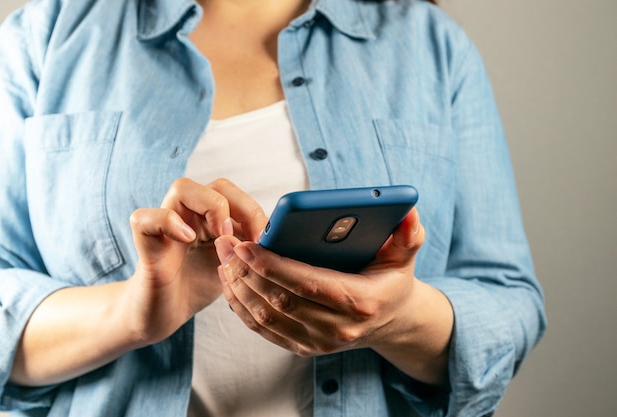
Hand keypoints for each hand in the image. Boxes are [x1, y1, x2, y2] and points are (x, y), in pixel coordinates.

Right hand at [124, 178, 266, 345]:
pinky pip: (145, 217)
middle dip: (240, 208)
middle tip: (245, 240)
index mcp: (211, 216)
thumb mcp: (234, 264)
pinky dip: (168, 222)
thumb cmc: (198, 286)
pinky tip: (188, 240)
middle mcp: (189, 214)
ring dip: (210, 208)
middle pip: (217, 185)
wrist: (163, 314)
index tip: (263, 241)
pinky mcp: (145, 242)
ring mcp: (165, 225)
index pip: (236, 193)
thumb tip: (279, 237)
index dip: (253, 211)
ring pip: (182, 188)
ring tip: (221, 238)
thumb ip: (251, 247)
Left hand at [216, 208, 452, 384]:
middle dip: (247, 271)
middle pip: (281, 301)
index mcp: (360, 302)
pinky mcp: (304, 348)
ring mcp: (319, 343)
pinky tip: (230, 283)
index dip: (274, 266)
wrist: (391, 320)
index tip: (246, 246)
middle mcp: (338, 329)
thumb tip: (407, 210)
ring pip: (267, 317)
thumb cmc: (392, 279)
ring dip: (239, 287)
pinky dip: (242, 308)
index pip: (308, 284)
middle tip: (225, 243)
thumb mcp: (405, 255)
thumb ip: (408, 233)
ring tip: (223, 258)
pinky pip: (264, 330)